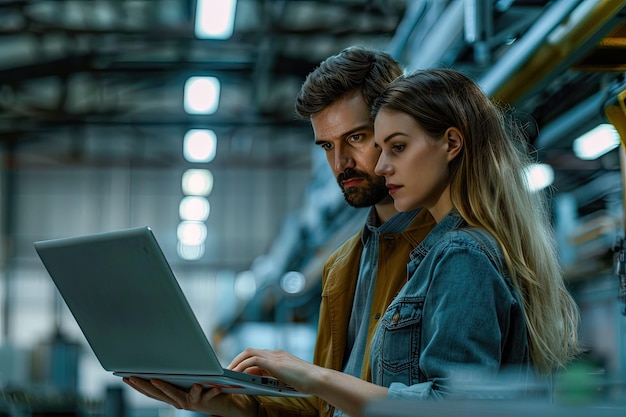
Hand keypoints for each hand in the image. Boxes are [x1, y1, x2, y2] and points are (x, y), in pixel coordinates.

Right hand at [123, 377, 257, 416]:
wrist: (232, 404)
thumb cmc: (210, 387)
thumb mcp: (192, 377)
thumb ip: (180, 372)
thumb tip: (167, 353)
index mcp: (175, 394)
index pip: (152, 390)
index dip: (137, 384)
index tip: (123, 375)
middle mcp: (181, 401)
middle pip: (158, 393)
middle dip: (143, 384)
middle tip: (130, 375)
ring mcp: (193, 402)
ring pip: (177, 395)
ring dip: (165, 387)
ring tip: (154, 378)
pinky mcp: (207, 401)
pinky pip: (204, 395)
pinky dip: (202, 389)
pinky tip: (197, 383)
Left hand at [228, 348, 323, 393]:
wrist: (317, 379)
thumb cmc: (306, 382)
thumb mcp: (287, 378)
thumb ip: (275, 376)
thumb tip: (261, 381)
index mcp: (279, 356)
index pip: (257, 354)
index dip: (245, 361)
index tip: (237, 370)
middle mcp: (276, 353)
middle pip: (250, 350)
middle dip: (237, 360)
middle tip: (228, 370)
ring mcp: (275, 356)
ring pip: (249, 352)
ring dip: (237, 362)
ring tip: (229, 372)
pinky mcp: (275, 362)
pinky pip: (253, 360)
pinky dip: (243, 366)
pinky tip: (237, 374)